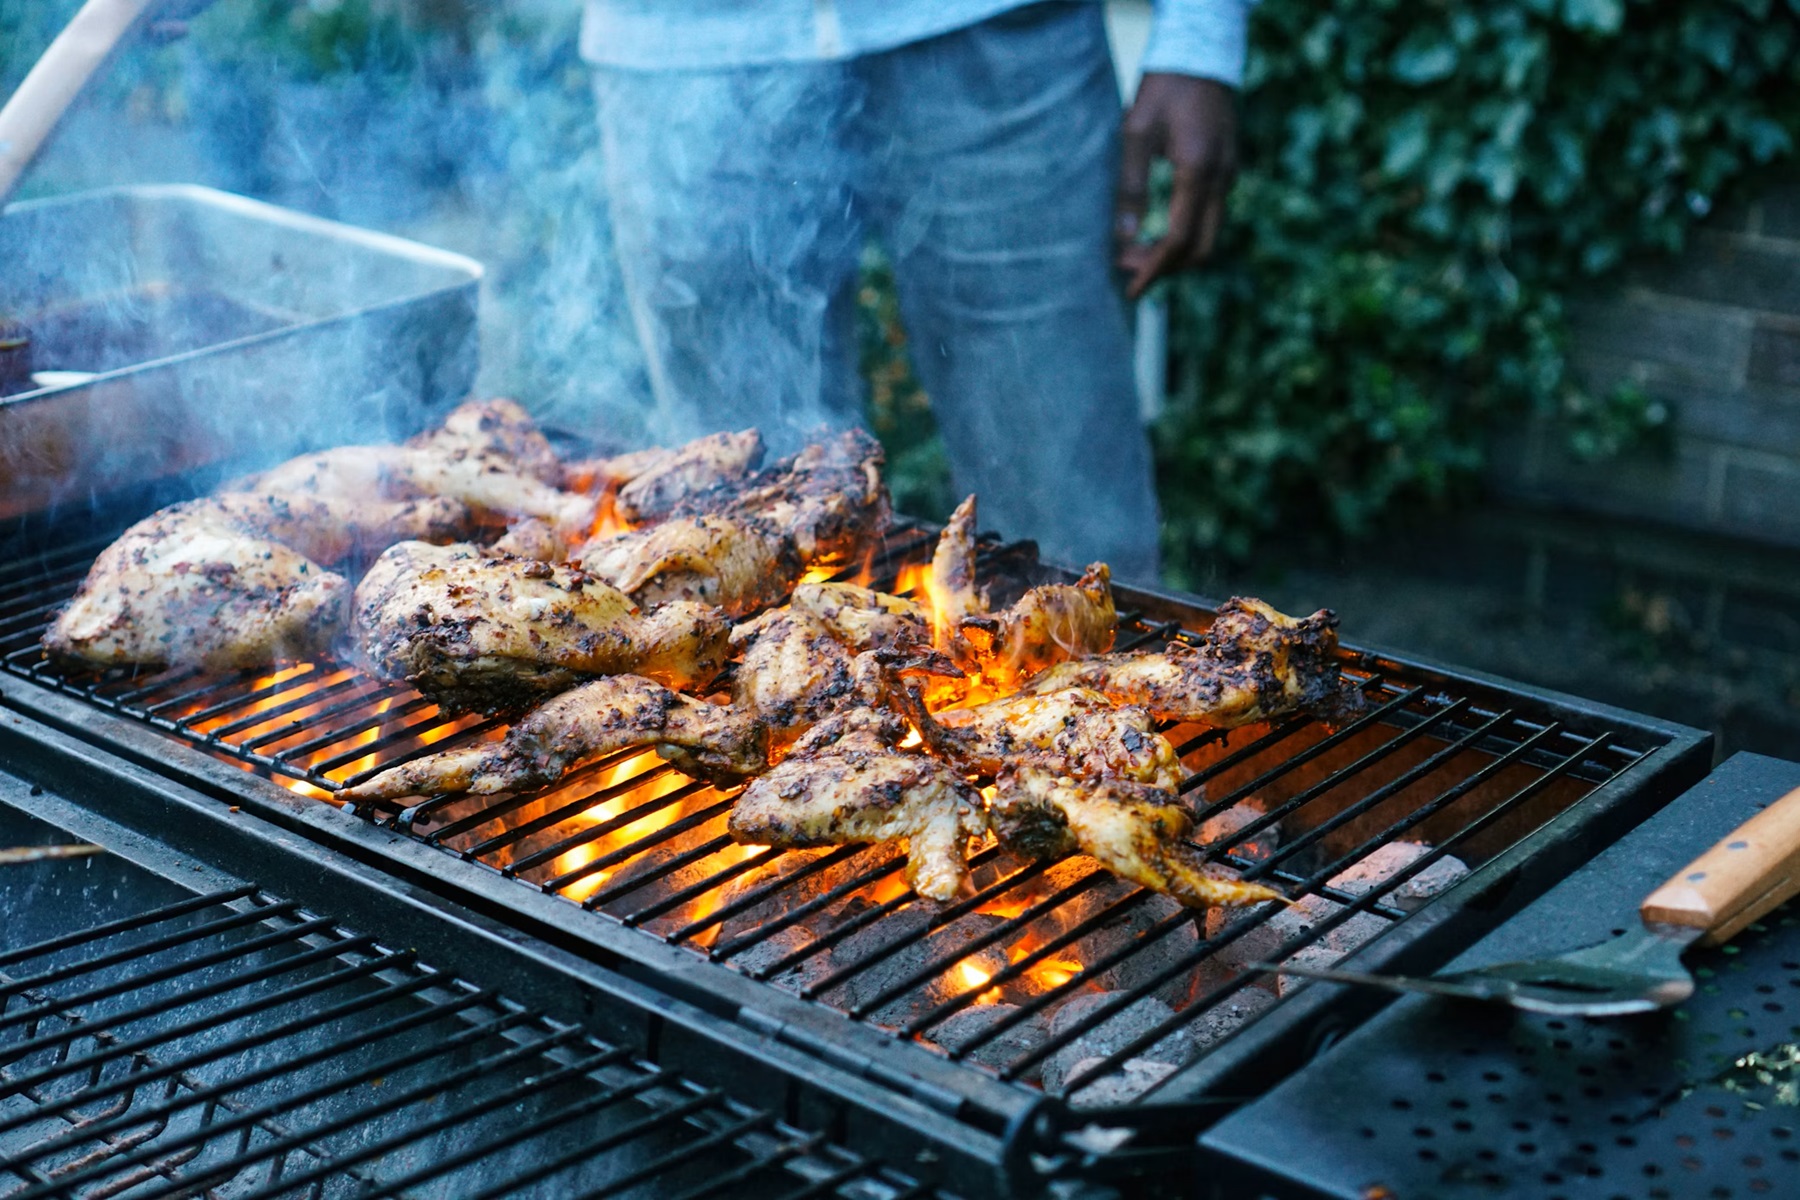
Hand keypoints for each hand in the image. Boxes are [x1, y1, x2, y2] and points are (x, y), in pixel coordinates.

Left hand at [1115, 73, 1238, 298]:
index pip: (1181, 240)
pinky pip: (1209, 217)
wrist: (1201, 54)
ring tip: (1133, 252)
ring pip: (1208, 236)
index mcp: (1200, 170)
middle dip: (1165, 268)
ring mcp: (1229, 176)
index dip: (1155, 270)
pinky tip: (1156, 231)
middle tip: (1127, 270)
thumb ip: (1130, 187)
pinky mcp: (1226, 171)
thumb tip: (1122, 237)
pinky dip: (1184, 235)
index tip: (1131, 289)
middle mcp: (1223, 178)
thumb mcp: (1135, 133)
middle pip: (1201, 249)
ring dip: (1173, 253)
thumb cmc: (1164, 88)